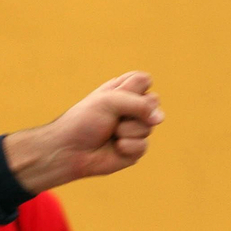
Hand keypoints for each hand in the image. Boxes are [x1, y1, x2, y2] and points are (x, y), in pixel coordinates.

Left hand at [5, 71, 163, 193]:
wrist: (69, 150)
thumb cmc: (84, 121)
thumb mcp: (109, 101)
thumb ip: (139, 104)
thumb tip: (161, 118)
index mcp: (124, 91)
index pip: (145, 80)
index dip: (133, 89)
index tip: (114, 96)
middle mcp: (132, 109)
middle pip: (154, 102)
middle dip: (132, 111)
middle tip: (112, 117)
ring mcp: (135, 129)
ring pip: (149, 126)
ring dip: (127, 131)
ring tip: (110, 133)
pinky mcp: (135, 150)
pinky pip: (143, 146)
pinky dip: (127, 147)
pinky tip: (114, 148)